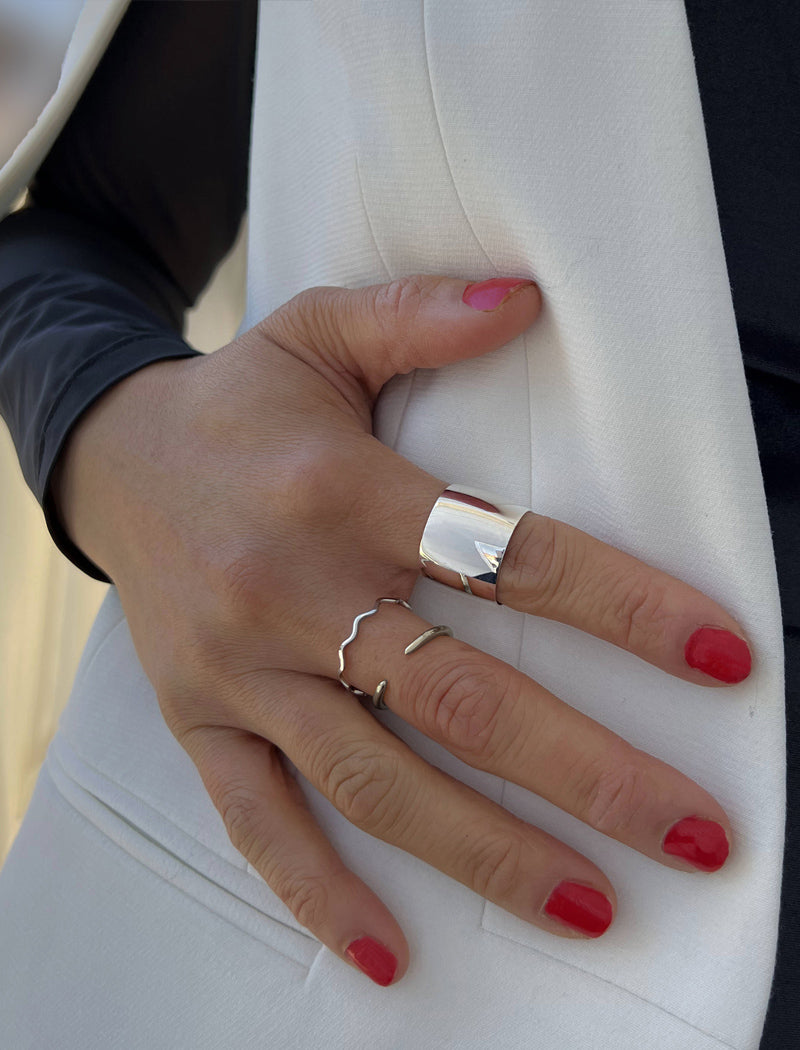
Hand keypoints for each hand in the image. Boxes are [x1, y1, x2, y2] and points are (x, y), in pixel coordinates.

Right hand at [55, 275, 750, 986]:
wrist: (110, 458)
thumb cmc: (238, 403)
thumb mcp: (317, 332)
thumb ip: (420, 316)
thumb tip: (528, 298)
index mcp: (343, 491)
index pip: (509, 557)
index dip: (622, 608)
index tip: (721, 659)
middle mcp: (295, 588)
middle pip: (461, 695)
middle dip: (587, 770)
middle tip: (692, 830)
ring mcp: (244, 668)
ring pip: (375, 778)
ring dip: (486, 851)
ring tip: (590, 904)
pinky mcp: (201, 718)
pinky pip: (256, 818)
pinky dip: (318, 891)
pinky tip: (388, 956)